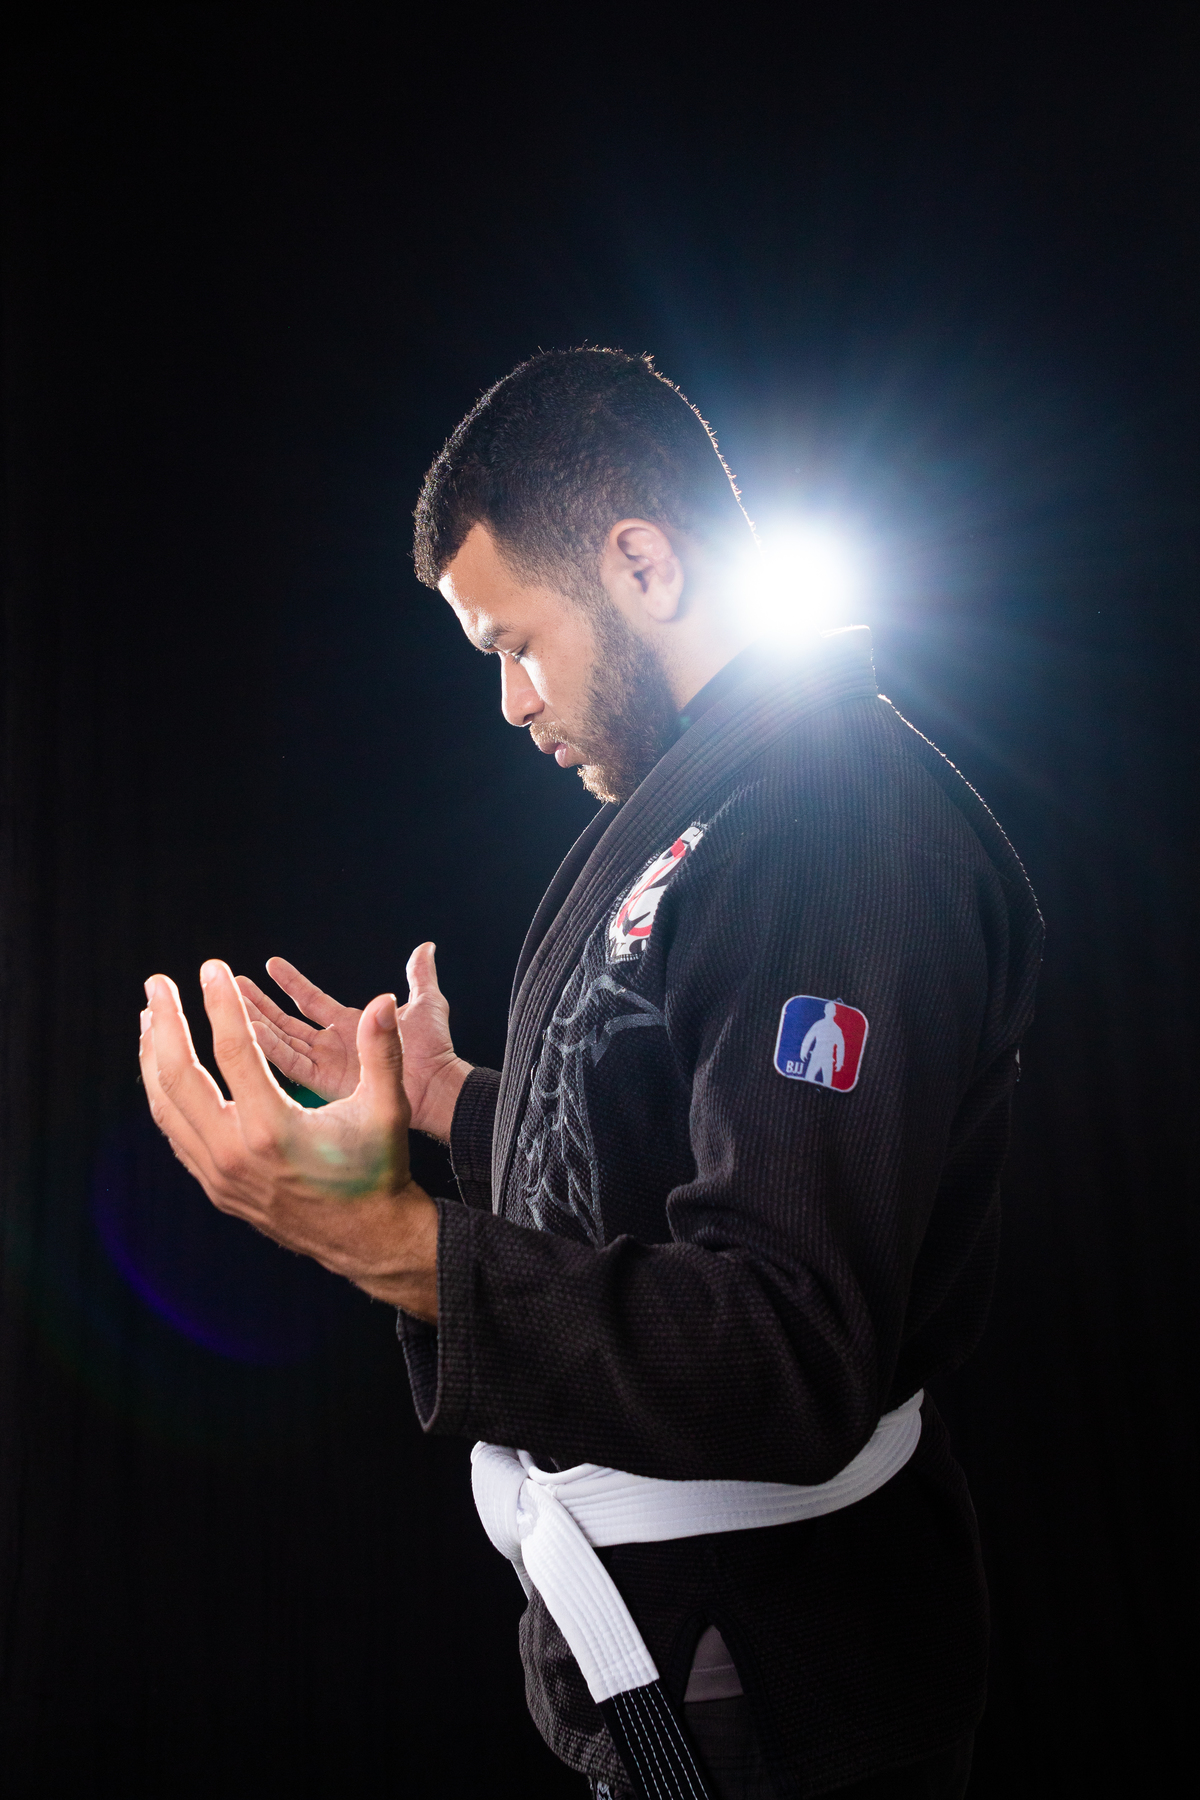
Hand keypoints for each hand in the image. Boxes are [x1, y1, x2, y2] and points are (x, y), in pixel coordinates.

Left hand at [140, 960, 438, 1319]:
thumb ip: (382, 1053)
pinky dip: (163, 1095)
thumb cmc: (377, 1170)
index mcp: (273, 1129)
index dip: (219, 1003)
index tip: (210, 968)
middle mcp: (235, 1153)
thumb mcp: (387, 1110)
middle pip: (179, 1076)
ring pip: (166, 1107)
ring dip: (152, 1058)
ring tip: (151, 1018)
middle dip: (165, 1023)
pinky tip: (164, 1069)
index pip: (232, 1050)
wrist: (366, 1238)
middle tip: (156, 983)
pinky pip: (175, 1133)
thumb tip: (383, 1001)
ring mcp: (218, 1174)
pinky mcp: (214, 1187)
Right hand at [236, 944, 470, 1141]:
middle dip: (258, 1004)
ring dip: (253, 1022)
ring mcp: (327, 1066)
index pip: (311, 1000)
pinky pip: (289, 1064)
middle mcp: (334, 1047)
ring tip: (228, 1001)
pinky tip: (246, 1031)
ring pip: (281, 1041)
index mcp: (352, 1026)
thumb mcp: (426, 1003)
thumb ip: (420, 976)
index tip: (269, 964)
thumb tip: (426, 948)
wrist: (440, 1084)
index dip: (290, 983)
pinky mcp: (325, 1083)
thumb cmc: (436, 1051)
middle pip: (286, 1022)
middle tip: (231, 984)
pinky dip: (268, 1048)